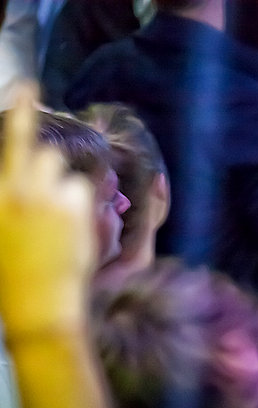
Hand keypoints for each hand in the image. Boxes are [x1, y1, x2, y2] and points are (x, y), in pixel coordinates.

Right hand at [0, 83, 95, 337]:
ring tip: (57, 223)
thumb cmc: (12, 276)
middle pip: (42, 151)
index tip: (27, 86)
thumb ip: (10, 198)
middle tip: (49, 195)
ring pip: (63, 169)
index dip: (20, 111)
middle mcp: (13, 187)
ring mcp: (44, 194)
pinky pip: (84, 190)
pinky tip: (72, 231)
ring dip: (64, 187)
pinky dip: (83, 205)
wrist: (38, 305)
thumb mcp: (1, 232)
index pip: (10, 143)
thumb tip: (19, 181)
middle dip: (48, 166)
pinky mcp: (72, 205)